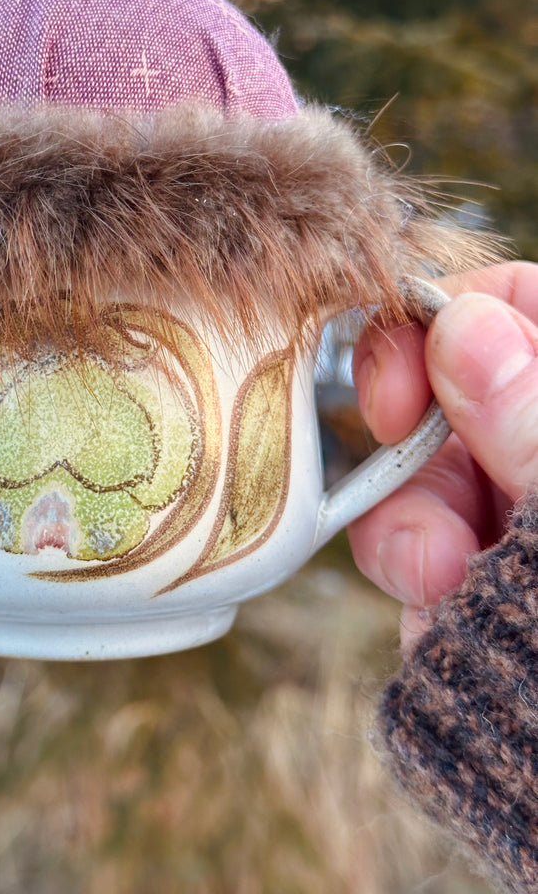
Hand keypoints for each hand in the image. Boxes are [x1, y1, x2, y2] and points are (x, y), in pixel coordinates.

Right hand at [347, 261, 537, 648]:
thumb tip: (465, 324)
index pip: (516, 307)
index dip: (444, 324)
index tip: (396, 387)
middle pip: (449, 389)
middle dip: (416, 449)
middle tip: (411, 497)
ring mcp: (521, 508)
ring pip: (424, 469)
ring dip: (411, 525)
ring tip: (441, 584)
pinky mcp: (488, 569)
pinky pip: (420, 543)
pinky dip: (420, 575)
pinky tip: (448, 611)